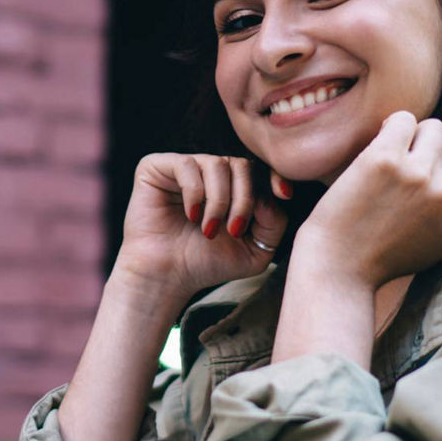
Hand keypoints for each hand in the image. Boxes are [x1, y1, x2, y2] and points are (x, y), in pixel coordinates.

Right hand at [114, 153, 291, 301]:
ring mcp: (184, 167)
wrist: (167, 276)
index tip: (284, 195)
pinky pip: (187, 164)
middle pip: (242, 165)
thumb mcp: (256, 250)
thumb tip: (271, 194)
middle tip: (233, 230)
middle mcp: (209, 172)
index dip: (274, 177)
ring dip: (219, 201)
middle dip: (244, 199)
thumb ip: (274, 222)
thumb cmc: (208, 263)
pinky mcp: (157, 166)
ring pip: (217, 164)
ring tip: (208, 230)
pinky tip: (191, 216)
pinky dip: (194, 192)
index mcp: (232, 186)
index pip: (259, 169)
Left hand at [295, 112, 441, 289]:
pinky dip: (391, 126)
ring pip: (433, 128)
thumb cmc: (383, 257)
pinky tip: (378, 145)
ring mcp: (417, 173)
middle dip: (428, 157)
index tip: (414, 194)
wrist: (338, 267)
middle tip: (398, 178)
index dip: (439, 179)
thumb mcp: (440, 245)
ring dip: (412, 138)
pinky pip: (403, 119)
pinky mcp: (386, 158)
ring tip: (390, 161)